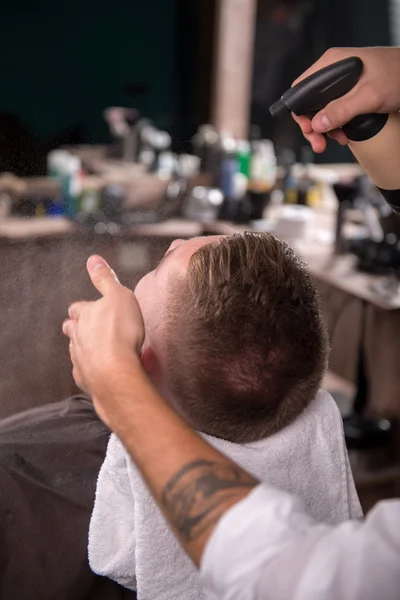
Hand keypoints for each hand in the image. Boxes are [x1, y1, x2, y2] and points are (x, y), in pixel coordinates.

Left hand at [62, 255, 144, 424]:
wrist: (116, 371)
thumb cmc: (120, 332)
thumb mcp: (118, 296)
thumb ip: (104, 278)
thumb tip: (93, 259)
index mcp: (84, 316)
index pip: (79, 308)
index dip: (84, 307)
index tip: (90, 307)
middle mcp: (77, 337)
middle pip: (72, 330)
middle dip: (77, 327)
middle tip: (87, 327)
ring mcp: (79, 358)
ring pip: (76, 350)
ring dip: (84, 348)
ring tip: (95, 349)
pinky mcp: (85, 378)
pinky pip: (84, 372)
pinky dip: (90, 370)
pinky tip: (100, 371)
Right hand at [292, 46, 399, 151]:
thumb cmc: (398, 73)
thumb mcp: (369, 96)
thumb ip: (342, 109)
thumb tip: (318, 123)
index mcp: (331, 64)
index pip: (302, 89)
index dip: (301, 113)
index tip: (309, 129)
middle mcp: (333, 71)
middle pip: (310, 103)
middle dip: (313, 126)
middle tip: (319, 142)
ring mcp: (341, 82)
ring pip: (322, 109)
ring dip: (326, 129)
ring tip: (337, 139)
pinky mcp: (350, 91)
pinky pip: (335, 110)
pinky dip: (336, 124)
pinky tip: (344, 133)